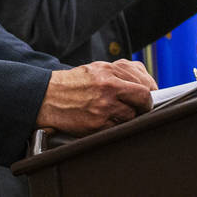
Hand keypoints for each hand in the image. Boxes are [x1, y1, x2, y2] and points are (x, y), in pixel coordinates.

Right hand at [35, 60, 156, 133]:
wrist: (47, 97)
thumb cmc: (73, 83)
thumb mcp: (96, 69)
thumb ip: (120, 73)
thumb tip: (146, 84)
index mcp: (108, 71)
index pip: (143, 84)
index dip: (149, 92)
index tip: (148, 96)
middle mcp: (108, 87)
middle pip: (143, 99)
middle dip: (145, 105)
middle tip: (140, 108)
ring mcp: (104, 107)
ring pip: (131, 116)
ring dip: (127, 116)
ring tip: (113, 112)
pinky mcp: (98, 124)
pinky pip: (117, 127)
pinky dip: (114, 125)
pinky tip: (104, 119)